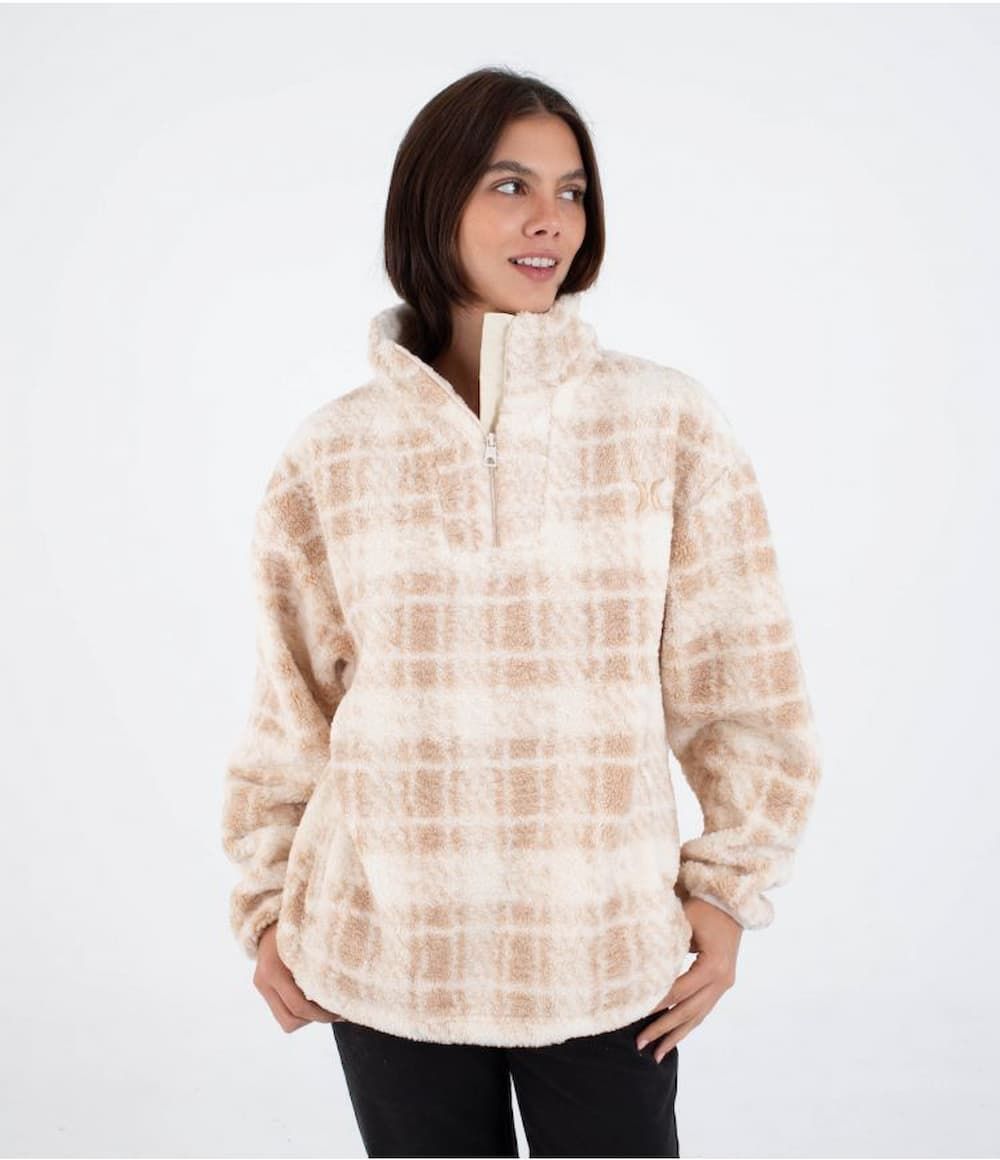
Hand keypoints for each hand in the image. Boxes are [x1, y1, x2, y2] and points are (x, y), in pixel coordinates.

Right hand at [254, 923, 346, 1031]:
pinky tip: (316, 998)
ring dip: (308, 1018)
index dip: (324, 1014)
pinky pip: (283, 1011)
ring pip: (286, 1020)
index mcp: (274, 968)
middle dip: (317, 1019)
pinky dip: (300, 1010)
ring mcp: (262, 985)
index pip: (299, 1006)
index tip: (344, 1010)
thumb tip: (350, 983)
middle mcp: (264, 979)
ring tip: (328, 1004)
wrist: (271, 913)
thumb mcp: (311, 936)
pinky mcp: (264, 987)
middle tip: (340, 1011)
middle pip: (291, 1019)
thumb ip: (323, 959)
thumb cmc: (299, 920)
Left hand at [635, 897, 741, 1061]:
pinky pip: (702, 1010)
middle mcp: (722, 980)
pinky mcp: (722, 984)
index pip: (678, 991)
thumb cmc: (705, 906)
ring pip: (697, 1017)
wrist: (732, 903)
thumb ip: (666, 943)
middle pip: (687, 1011)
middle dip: (662, 1028)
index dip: (656, 1003)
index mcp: (713, 967)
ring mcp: (724, 985)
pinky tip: (673, 1037)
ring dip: (675, 1035)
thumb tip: (640, 966)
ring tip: (656, 1054)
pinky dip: (687, 1024)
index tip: (634, 1014)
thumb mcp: (685, 920)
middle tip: (639, 1043)